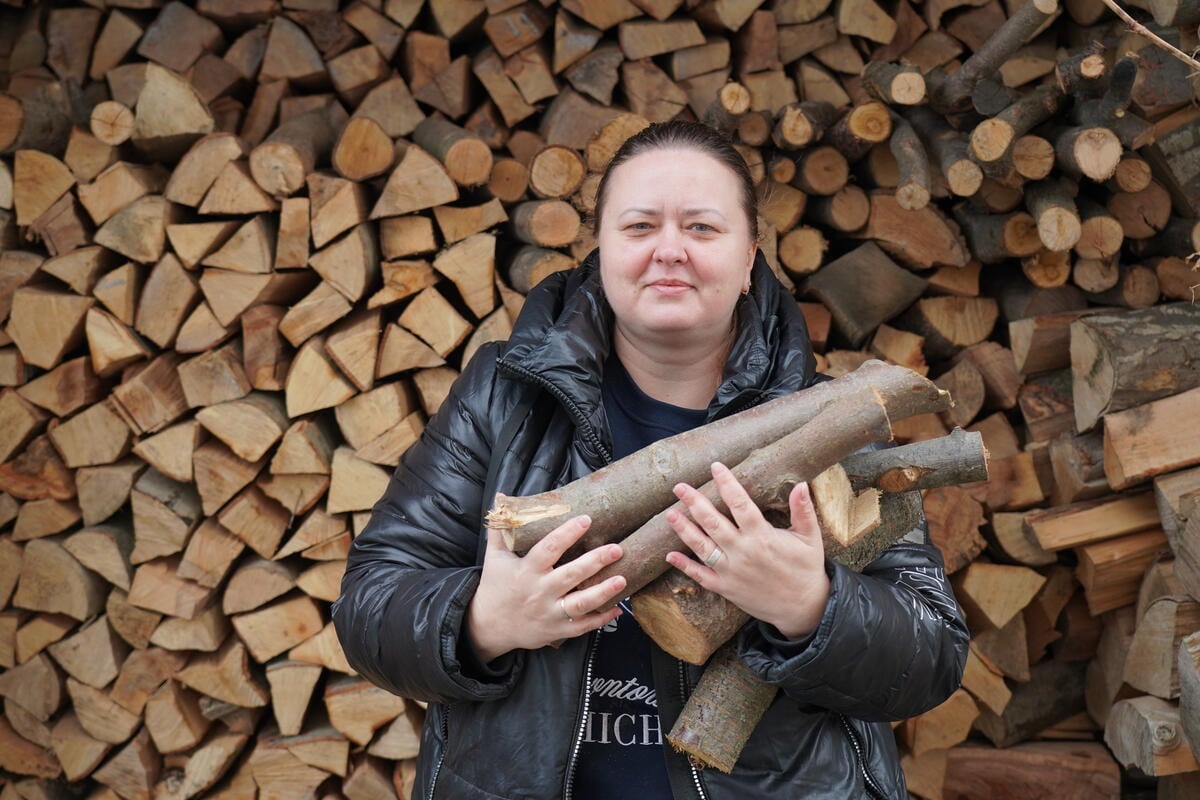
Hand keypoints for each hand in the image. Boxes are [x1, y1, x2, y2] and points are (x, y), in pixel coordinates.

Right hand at [466, 516, 625, 663]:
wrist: (489, 627)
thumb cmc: (495, 587)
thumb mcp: (495, 557)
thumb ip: (501, 527)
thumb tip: (502, 496)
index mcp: (526, 571)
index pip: (548, 549)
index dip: (567, 534)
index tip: (586, 520)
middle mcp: (540, 592)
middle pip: (570, 575)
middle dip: (595, 561)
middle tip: (617, 548)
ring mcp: (549, 613)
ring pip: (580, 604)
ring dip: (603, 592)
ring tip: (623, 579)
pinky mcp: (557, 630)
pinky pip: (582, 626)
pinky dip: (601, 619)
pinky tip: (617, 609)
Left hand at [664, 463, 830, 639]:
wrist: (804, 608)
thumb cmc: (806, 568)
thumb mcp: (810, 538)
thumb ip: (803, 511)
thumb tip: (800, 485)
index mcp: (763, 536)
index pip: (740, 503)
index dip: (727, 484)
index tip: (715, 467)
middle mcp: (743, 552)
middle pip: (713, 522)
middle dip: (695, 503)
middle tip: (679, 487)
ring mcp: (732, 572)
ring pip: (702, 547)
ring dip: (684, 530)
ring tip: (670, 513)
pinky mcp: (726, 589)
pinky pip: (701, 576)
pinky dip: (685, 566)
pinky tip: (670, 554)